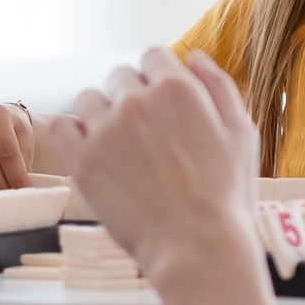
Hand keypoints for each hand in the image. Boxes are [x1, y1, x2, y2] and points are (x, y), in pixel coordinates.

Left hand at [65, 49, 261, 285]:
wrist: (198, 248)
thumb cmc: (226, 197)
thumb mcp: (242, 133)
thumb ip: (218, 86)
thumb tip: (193, 56)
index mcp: (177, 88)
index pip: (152, 56)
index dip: (157, 78)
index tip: (160, 105)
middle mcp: (137, 101)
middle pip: (119, 76)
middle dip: (130, 97)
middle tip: (143, 135)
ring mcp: (106, 130)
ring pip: (88, 99)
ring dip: (100, 115)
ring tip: (118, 148)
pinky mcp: (82, 161)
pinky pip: (62, 127)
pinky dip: (72, 134)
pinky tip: (90, 152)